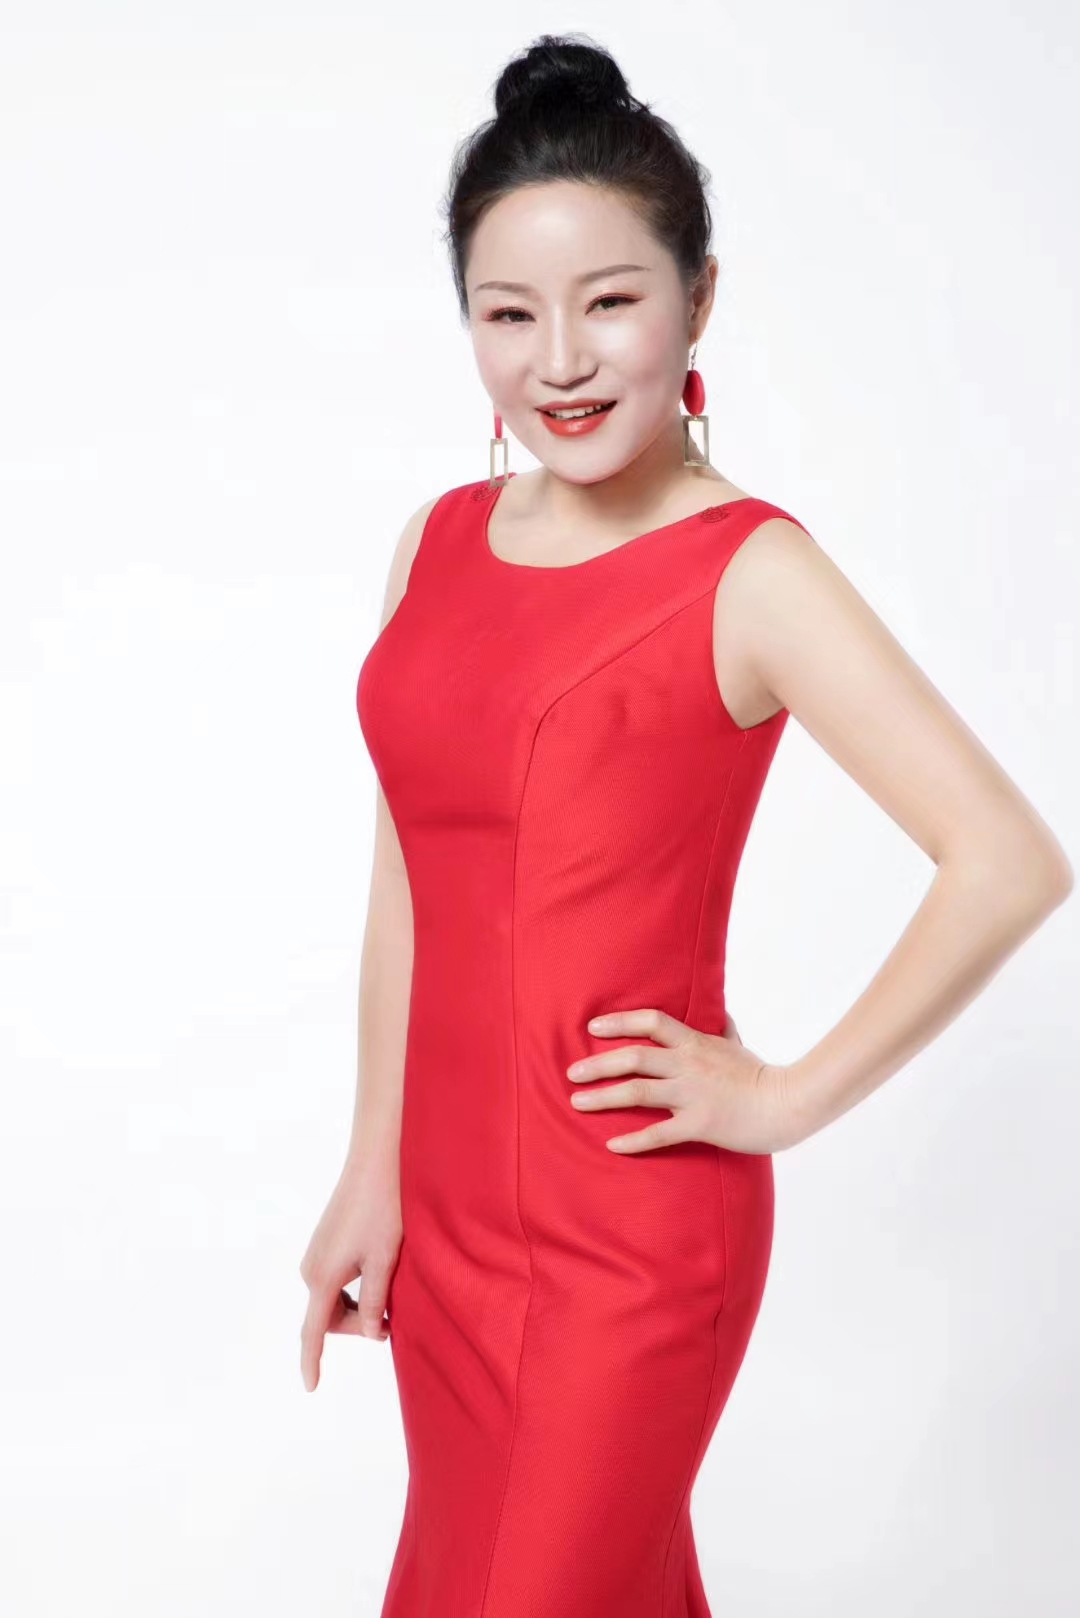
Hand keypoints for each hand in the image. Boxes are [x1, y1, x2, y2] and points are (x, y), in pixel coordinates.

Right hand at [298, 1154, 401, 1391]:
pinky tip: (379, 1270)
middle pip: (330, 1318)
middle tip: (393, 1319)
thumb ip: (375, 1301)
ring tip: (391, 1288)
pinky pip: (336, 1280)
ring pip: (334, 1299)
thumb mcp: (385, 1260)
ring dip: (359, 1305)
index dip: (312, 1361)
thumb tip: (367, 1335)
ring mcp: (316, 1253)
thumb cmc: (385, 1209)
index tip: (311, 1387)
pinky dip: (355, 1287)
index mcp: (323, 1277)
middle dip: (358, 1324)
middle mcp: (312, 1267)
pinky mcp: (325, 1241)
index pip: (313, 1331)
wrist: (377, 1160)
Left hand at [566, 1006, 799, 1155]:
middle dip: (598, 1064)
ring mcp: (693, 1094)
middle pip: (634, 1057)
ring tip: (577, 1103)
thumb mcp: (739, 1044)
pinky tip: (612, 1145)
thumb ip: (724, 1028)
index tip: (593, 1027)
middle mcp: (689, 1065)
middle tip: (571, 1073)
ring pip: (638, 1092)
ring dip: (603, 1097)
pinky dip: (633, 1141)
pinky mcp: (700, 1123)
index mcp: (695, 1043)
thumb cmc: (761, 1075)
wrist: (786, 1104)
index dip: (620, 1022)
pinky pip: (659, 1133)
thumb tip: (721, 1011)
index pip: (651, 1022)